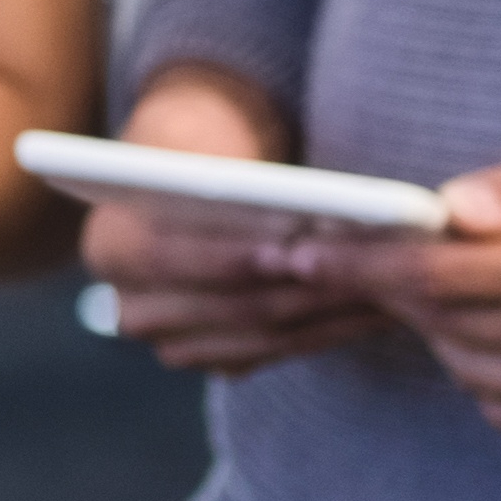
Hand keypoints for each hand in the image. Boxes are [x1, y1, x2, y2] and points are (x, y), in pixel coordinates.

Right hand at [75, 69, 397, 377]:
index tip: (298, 235)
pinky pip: (283, 352)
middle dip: (306, 283)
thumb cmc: (208, 144)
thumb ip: (234, 179)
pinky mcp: (219, 358)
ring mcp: (174, 342)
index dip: (236, 252)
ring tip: (390, 280)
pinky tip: (377, 304)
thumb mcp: (208, 142)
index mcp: (110, 247)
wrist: (201, 168)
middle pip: (231, 306)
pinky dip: (332, 327)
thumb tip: (296, 220)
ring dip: (333, 308)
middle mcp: (131, 308)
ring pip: (266, 335)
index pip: (169, 258)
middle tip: (368, 263)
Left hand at [322, 119, 500, 446]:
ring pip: (471, 371)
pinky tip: (493, 326)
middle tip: (335, 258)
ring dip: (435, 329)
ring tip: (429, 282)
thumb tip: (446, 210)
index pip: (441, 271)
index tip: (299, 250)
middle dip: (383, 289)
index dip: (359, 261)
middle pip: (446, 323)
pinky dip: (483, 370)